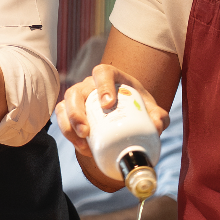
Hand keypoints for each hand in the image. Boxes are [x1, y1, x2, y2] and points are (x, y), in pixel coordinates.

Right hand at [54, 65, 168, 188]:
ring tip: (82, 141)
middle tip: (87, 131)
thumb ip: (158, 116)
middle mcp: (91, 84)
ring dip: (69, 124)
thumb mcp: (151, 110)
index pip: (102, 73)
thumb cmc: (138, 108)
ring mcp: (79, 97)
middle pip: (78, 91)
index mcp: (111, 77)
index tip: (108, 104)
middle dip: (77, 112)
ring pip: (66, 104)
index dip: (103, 86)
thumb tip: (156, 126)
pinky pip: (61, 117)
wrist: (127, 116)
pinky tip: (82, 147)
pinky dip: (68, 132)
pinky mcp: (70, 111)